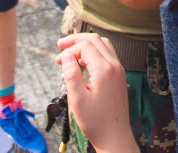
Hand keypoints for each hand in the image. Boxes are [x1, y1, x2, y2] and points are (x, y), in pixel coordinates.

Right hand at [56, 34, 137, 152]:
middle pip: (95, 40)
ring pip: (103, 45)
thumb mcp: (77, 99)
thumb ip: (71, 74)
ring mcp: (119, 70)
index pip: (85, 46)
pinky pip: (107, 55)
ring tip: (70, 52)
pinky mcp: (119, 76)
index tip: (58, 61)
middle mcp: (115, 66)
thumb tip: (66, 55)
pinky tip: (83, 62)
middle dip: (76, 40)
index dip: (69, 49)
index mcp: (104, 70)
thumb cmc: (96, 121)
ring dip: (86, 45)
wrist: (115, 136)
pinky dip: (94, 52)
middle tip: (60, 45)